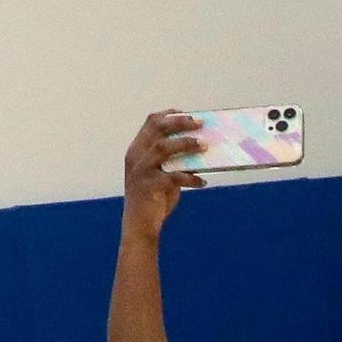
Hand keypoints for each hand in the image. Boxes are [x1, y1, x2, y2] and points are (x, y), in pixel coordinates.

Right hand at [122, 111, 205, 236]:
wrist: (139, 227)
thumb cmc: (153, 202)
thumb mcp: (162, 177)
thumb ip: (174, 163)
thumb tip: (198, 151)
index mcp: (137, 150)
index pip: (151, 123)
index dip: (169, 115)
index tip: (187, 113)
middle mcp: (136, 156)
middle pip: (157, 129)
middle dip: (179, 122)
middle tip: (200, 123)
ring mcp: (141, 170)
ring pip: (163, 147)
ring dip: (186, 144)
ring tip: (205, 145)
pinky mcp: (149, 186)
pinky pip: (173, 177)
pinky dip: (190, 178)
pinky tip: (202, 181)